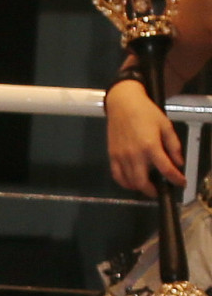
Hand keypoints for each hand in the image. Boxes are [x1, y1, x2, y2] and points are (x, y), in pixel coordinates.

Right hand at [106, 78, 184, 195]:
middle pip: (143, 183)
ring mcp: (122, 158)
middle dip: (153, 191)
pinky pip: (118, 177)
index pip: (166, 169)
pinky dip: (125, 183)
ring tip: (147, 185)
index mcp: (151, 146)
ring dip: (140, 188)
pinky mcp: (112, 157)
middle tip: (159, 191)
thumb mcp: (165, 125)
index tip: (181, 183)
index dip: (176, 179)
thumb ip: (173, 145)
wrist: (123, 104)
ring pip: (130, 183)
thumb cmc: (146, 112)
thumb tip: (178, 162)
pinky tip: (132, 182)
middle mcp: (135, 155)